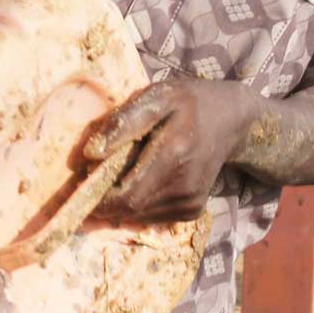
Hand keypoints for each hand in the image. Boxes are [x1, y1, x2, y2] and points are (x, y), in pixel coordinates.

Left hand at [83, 81, 259, 223]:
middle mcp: (184, 186)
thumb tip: (90, 154)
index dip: (97, 197)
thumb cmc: (189, 103)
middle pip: (128, 209)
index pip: (125, 196)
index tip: (81, 181)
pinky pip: (152, 215)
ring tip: (122, 171)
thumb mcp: (157, 97)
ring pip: (138, 215)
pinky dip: (138, 202)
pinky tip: (143, 178)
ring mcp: (191, 202)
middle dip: (104, 198)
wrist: (231, 120)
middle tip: (95, 175)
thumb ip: (123, 122)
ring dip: (121, 200)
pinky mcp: (192, 210)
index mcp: (174, 154)